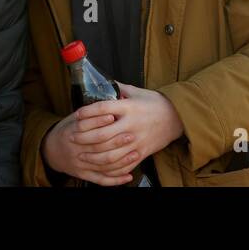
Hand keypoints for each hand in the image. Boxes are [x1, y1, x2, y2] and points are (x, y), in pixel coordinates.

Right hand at [40, 109, 135, 186]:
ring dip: (120, 160)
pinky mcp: (83, 174)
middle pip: (96, 145)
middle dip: (115, 140)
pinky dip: (115, 179)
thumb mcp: (73, 117)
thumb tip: (112, 93)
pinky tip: (128, 176)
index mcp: (71, 130)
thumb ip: (90, 111)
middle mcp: (75, 147)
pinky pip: (101, 179)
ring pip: (102, 164)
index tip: (115, 115)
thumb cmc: (68, 130)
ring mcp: (79, 163)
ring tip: (135, 154)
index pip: (85, 124)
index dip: (100, 120)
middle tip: (131, 135)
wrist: (51, 150)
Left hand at [68, 84, 183, 177]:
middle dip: (84, 137)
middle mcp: (131, 125)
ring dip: (92, 155)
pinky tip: (99, 165)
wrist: (176, 118)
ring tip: (82, 153)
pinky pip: (122, 163)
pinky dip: (108, 166)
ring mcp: (136, 140)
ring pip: (110, 152)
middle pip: (102, 134)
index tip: (76, 115)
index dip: (87, 112)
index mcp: (129, 107)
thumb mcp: (137, 91)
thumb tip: (103, 83)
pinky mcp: (141, 152)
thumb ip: (119, 89)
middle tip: (72, 137)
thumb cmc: (155, 103)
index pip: (103, 109)